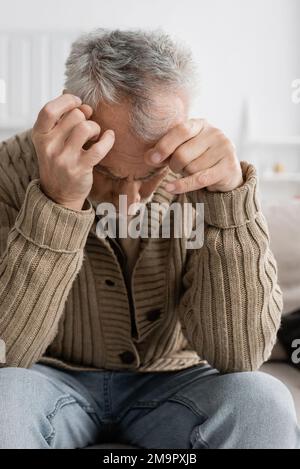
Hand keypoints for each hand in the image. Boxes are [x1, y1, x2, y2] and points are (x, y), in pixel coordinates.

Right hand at [31, 94, 114, 210]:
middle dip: (85, 117)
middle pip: (74, 117)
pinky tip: (109, 137)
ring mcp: (64, 159)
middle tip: (88, 126)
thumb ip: (64, 121)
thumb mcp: (52, 140)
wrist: (58, 195)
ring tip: (95, 135)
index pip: (49, 110)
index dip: (66, 101)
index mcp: (40, 136)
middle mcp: (49, 147)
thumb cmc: (59, 161)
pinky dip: (108, 139)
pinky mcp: (80, 169)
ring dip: (95, 128)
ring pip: (85, 128)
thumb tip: (83, 104)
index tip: (78, 103)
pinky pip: (99, 147)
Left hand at [144, 119, 242, 193]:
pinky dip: (183, 185)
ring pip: (192, 168)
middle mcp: (215, 133)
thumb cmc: (199, 157)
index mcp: (201, 124)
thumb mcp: (182, 149)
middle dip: (174, 165)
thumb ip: (165, 151)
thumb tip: (148, 157)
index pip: (181, 131)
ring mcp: (224, 149)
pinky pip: (200, 179)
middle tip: (176, 168)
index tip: (152, 159)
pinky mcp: (229, 167)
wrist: (226, 172)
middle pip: (183, 154)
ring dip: (185, 174)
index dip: (165, 145)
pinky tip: (170, 188)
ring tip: (191, 171)